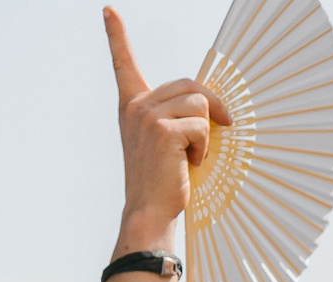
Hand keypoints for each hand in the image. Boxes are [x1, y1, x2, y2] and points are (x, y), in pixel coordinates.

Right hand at [106, 9, 214, 251]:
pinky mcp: (161, 130)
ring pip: (198, 104)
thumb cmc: (164, 179)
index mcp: (131, 105)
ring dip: (206, 132)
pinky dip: (204, 147)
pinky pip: (201, 126)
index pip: (123, 63)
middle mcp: (134, 105)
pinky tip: (188, 162)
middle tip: (223, 125)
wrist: (150, 210)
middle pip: (189, 84)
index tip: (109, 11)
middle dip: (212, 106)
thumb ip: (176, 115)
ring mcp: (145, 116)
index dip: (116, 35)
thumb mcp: (166, 140)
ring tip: (190, 154)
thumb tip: (213, 105)